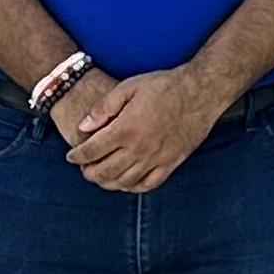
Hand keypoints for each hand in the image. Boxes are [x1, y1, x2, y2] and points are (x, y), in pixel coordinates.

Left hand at [59, 68, 213, 193]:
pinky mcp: (171, 163)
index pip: (92, 151)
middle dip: (89, 172)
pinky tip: (125, 181)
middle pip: (104, 171)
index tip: (72, 155)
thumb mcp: (129, 87)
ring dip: (107, 182)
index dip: (77, 156)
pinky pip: (148, 184)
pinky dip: (132, 187)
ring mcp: (156, 159)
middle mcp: (139, 148)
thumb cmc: (165, 86)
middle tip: (84, 168)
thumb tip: (83, 126)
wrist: (201, 92)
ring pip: (124, 182)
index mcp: (126, 129)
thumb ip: (103, 107)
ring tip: (101, 176)